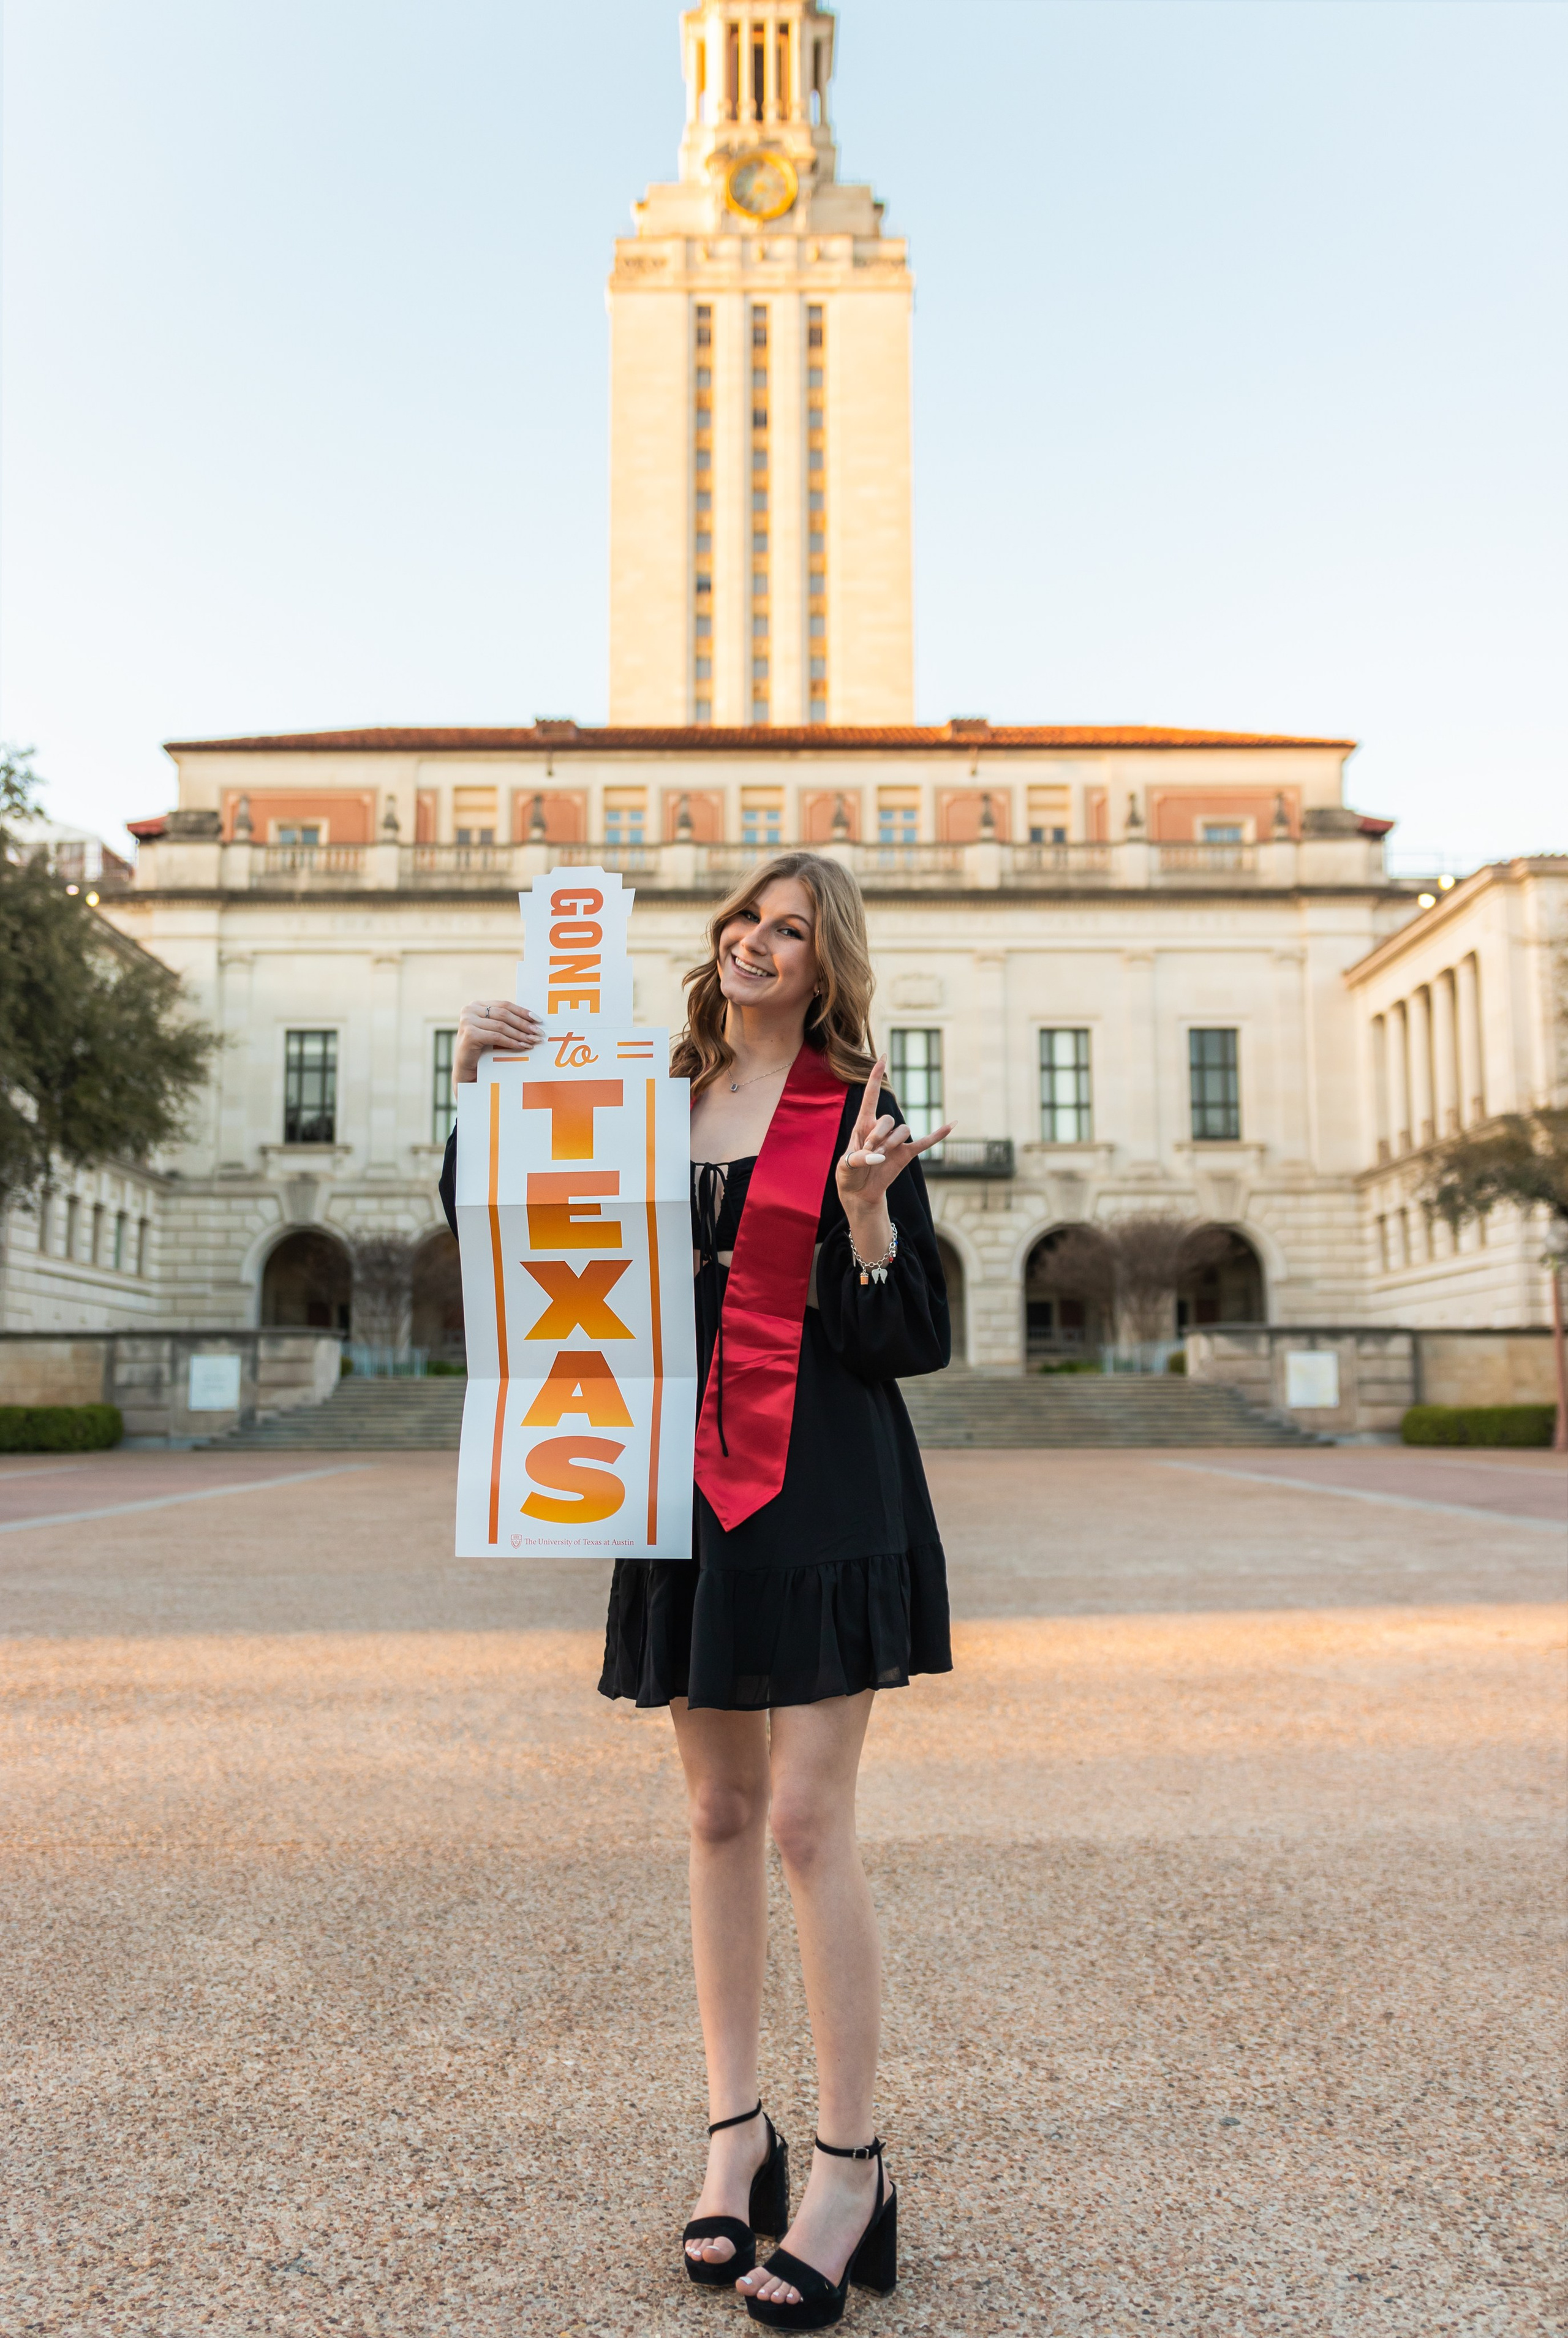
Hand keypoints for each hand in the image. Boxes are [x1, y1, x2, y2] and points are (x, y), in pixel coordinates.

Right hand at [453, 998, 542, 1084]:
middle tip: (539, 1033)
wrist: (466, 1072)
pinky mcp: (469, 1034)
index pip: (504, 1005)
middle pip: (504, 1014)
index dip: (522, 1011)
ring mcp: (467, 1021)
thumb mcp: (493, 1031)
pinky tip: (522, 1046)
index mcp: (476, 1005)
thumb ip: (505, 1022)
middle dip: (524, 1024)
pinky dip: (511, 1042)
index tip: (538, 1020)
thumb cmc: (482, 1052)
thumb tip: (533, 1020)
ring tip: (533, 1041)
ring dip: (520, 1034)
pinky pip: (496, 1037)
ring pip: (501, 1026)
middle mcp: (469, 1010)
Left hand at [835, 1055, 953, 1209]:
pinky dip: (938, 1134)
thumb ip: (858, 1159)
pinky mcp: (905, 1154)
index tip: (882, 1057)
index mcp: (863, 1124)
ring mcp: (895, 1141)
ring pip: (903, 1131)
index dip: (875, 1076)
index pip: (871, 1096)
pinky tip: (952, 1124)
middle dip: (878, 1136)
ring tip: (879, 1160)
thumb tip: (879, 1158)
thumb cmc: (848, 1175)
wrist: (858, 1192)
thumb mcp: (844, 1166)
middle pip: (888, 1119)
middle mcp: (881, 1129)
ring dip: (891, 1144)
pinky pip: (925, 1143)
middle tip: (869, 1153)